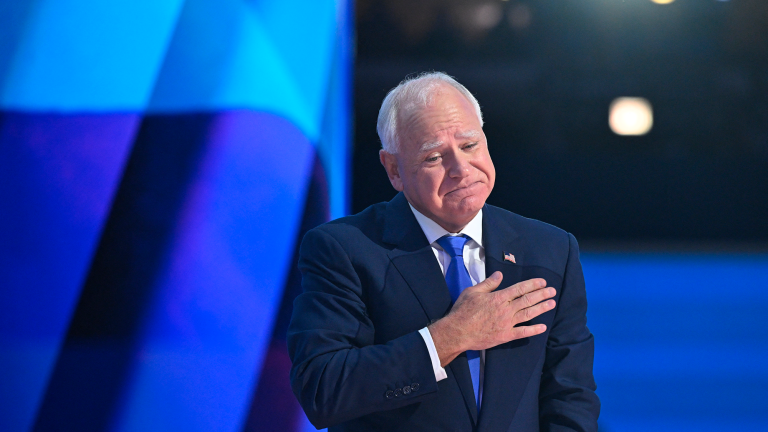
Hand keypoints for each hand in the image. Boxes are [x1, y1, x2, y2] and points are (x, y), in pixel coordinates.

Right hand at [428, 272, 555, 366]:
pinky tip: (543, 327)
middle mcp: (506, 309)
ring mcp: (507, 323)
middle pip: (527, 300)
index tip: (543, 282)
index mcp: (498, 297)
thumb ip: (488, 283)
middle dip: (541, 294)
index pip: (520, 288)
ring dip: (541, 308)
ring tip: (552, 304)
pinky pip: (523, 332)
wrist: (458, 332)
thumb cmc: (463, 310)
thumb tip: (499, 274)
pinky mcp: (505, 336)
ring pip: (528, 314)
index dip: (533, 285)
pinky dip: (533, 330)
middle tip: (552, 291)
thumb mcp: (473, 292)